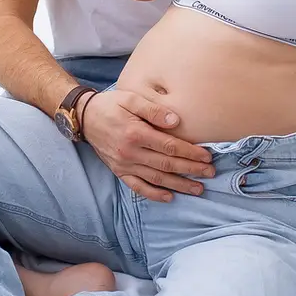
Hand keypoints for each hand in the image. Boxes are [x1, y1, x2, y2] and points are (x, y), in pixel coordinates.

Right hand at [80, 87, 214, 201]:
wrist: (85, 117)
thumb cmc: (111, 105)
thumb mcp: (131, 98)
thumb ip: (153, 110)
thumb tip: (176, 121)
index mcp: (135, 134)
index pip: (169, 146)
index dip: (190, 152)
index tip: (206, 156)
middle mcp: (130, 153)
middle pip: (166, 165)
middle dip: (191, 170)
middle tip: (210, 173)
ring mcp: (124, 165)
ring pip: (156, 179)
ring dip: (179, 185)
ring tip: (198, 189)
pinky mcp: (119, 171)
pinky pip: (138, 187)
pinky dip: (154, 194)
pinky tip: (170, 197)